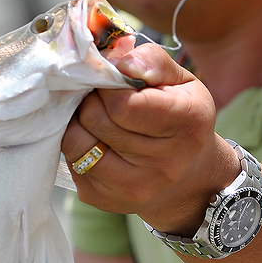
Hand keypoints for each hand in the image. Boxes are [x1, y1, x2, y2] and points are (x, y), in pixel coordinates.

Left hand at [62, 43, 240, 233]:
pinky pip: (71, 161)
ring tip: (97, 116)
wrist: (190, 181)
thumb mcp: (183, 83)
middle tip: (102, 96)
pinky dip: (77, 143)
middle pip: (95, 119)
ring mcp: (132, 188)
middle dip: (92, 99)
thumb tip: (121, 61)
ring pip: (76, 141)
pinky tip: (96, 139)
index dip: (109, 85)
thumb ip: (153, 61)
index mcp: (186, 124)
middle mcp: (163, 163)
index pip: (122, 103)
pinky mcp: (105, 200)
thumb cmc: (183, 121)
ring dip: (79, 121)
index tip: (114, 81)